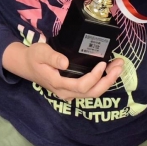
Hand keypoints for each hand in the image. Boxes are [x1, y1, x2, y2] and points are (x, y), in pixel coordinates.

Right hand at [3, 42, 122, 101]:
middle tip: (119, 65)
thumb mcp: (40, 52)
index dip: (94, 77)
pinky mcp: (73, 89)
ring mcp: (70, 93)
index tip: (102, 63)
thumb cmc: (34, 57)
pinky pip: (90, 89)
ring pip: (93, 92)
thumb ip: (52, 57)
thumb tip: (65, 62)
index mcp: (59, 84)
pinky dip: (102, 81)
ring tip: (118, 66)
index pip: (82, 86)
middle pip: (92, 92)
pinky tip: (109, 70)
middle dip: (108, 80)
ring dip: (108, 81)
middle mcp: (66, 93)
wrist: (27, 65)